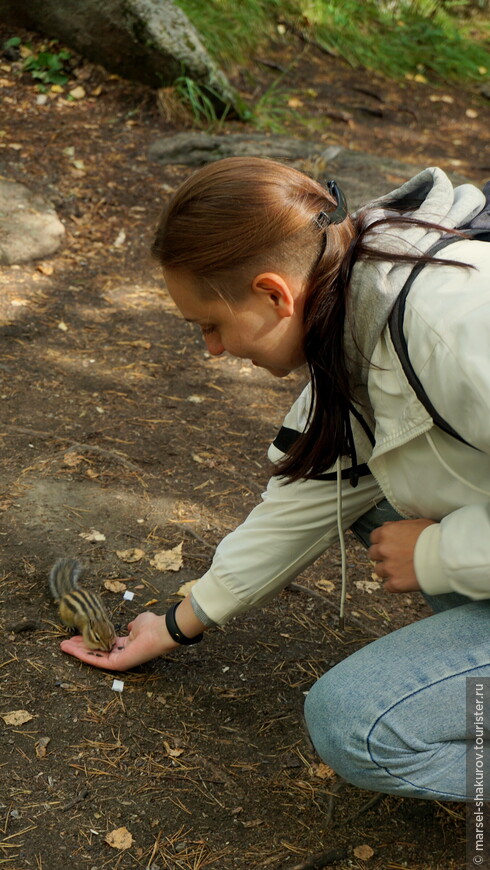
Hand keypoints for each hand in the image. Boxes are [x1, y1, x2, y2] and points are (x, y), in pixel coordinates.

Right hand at [59, 611, 179, 670]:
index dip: (90, 640)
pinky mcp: (116, 664)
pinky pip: (97, 660)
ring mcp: (117, 661)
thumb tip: (129, 626)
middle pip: (95, 652)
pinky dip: (84, 655)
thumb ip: (131, 626)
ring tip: (63, 646)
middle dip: (79, 647)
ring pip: (93, 656)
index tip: (77, 636)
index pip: (102, 645)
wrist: (160, 631)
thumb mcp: (137, 623)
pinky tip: (72, 649)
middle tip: (64, 643)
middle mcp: (119, 654)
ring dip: (77, 651)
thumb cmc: (151, 626)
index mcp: (124, 645)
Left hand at [368, 518, 436, 592]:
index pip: (374, 537)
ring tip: (403, 569)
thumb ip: (397, 526)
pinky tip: (405, 580)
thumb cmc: (434, 536)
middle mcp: (384, 550)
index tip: (389, 545)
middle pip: (373, 554)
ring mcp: (389, 568)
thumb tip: (386, 527)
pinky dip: (395, 584)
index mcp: (387, 533)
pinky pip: (388, 586)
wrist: (446, 554)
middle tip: (396, 557)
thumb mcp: (415, 523)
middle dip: (382, 556)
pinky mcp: (396, 583)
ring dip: (388, 570)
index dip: (382, 541)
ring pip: (379, 571)